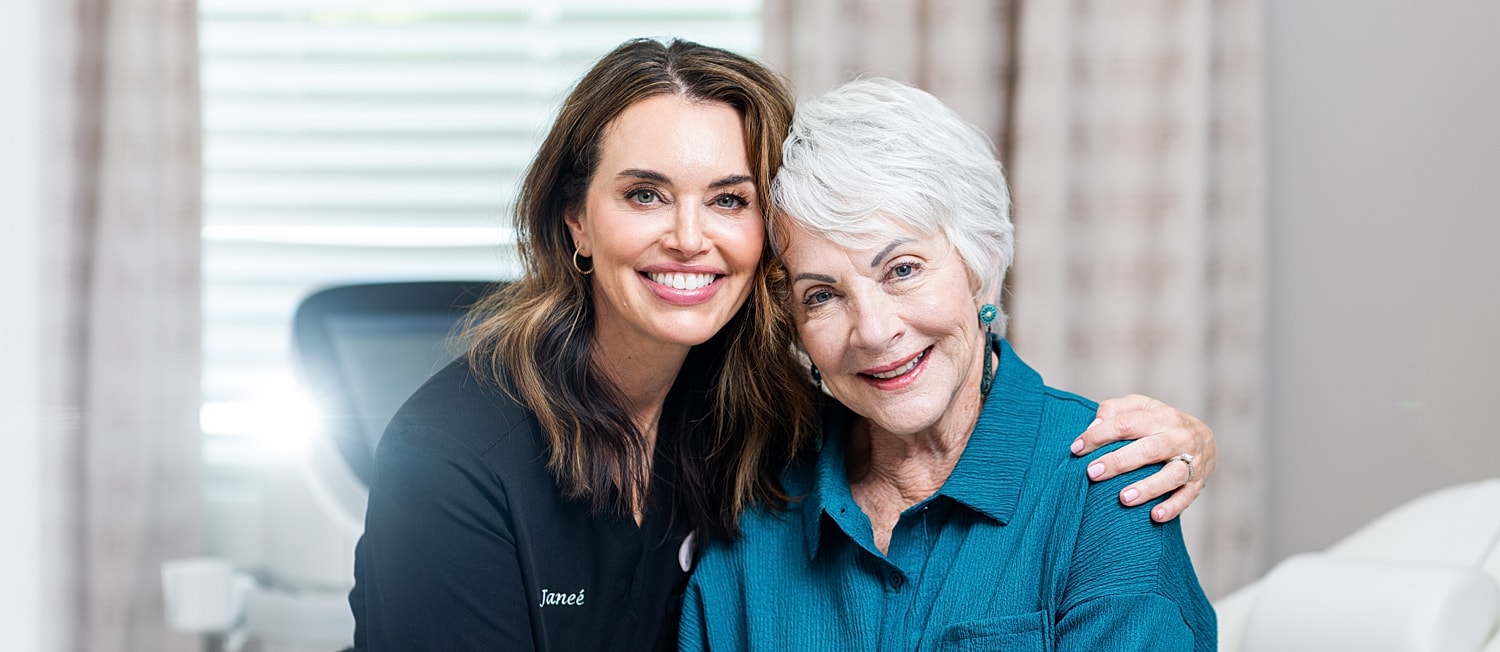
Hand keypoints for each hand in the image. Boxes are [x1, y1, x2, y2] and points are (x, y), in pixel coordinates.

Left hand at [1070, 394, 1215, 522]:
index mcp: (1162, 416)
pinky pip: (1187, 497)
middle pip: (1149, 449)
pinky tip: (1155, 516)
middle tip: (1092, 472)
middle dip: (1119, 461)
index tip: (1076, 448)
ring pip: (1172, 475)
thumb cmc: (1160, 424)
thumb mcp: (1141, 407)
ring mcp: (1192, 462)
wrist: (1205, 439)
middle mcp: (1179, 438)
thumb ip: (1115, 411)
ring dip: (1148, 487)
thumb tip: (1093, 426)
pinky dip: (1172, 507)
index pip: (1127, 423)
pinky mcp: (1198, 484)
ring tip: (1123, 498)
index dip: (1100, 435)